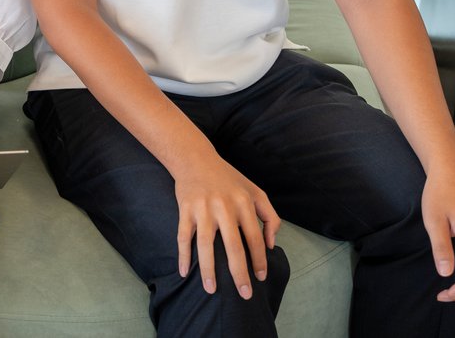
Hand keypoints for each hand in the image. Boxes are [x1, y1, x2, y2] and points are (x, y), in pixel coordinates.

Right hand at [174, 156, 279, 299]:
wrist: (194, 158)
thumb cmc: (228, 178)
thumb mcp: (255, 191)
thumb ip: (270, 216)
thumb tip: (271, 245)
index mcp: (244, 202)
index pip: (255, 238)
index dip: (259, 260)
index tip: (260, 278)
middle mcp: (224, 206)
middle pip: (233, 247)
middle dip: (240, 274)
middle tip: (244, 295)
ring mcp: (202, 209)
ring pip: (206, 246)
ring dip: (208, 270)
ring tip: (211, 290)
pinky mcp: (185, 209)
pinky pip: (183, 237)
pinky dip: (183, 255)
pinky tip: (184, 272)